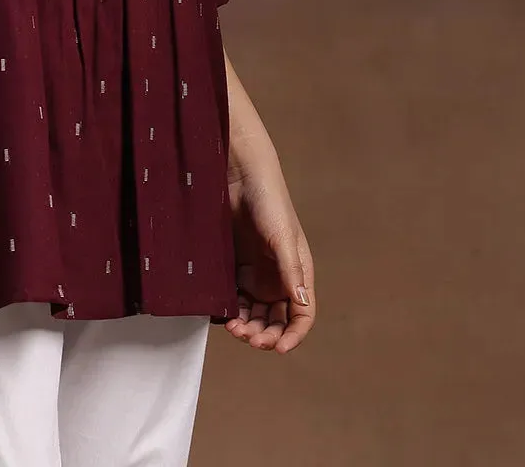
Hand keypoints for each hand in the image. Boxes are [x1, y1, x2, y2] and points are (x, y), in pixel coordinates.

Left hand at [224, 149, 315, 352]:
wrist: (238, 175)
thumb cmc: (268, 201)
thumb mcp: (282, 237)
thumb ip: (291, 271)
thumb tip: (301, 304)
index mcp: (297, 273)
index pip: (302, 315)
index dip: (293, 335)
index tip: (278, 348)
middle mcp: (278, 277)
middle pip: (276, 320)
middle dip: (266, 334)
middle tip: (249, 338)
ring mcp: (255, 273)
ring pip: (254, 313)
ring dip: (247, 327)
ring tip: (233, 328)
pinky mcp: (234, 267)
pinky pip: (234, 298)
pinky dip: (231, 311)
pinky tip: (222, 315)